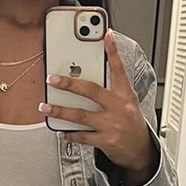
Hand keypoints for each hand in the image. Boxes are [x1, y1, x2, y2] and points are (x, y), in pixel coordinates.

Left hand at [39, 31, 157, 173]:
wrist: (140, 149)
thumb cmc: (129, 121)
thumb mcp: (126, 102)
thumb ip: (109, 89)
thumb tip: (82, 76)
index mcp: (125, 94)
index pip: (119, 69)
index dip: (113, 52)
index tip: (106, 36)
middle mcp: (119, 107)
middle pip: (92, 91)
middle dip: (70, 84)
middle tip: (53, 79)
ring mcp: (112, 124)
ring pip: (81, 115)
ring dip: (60, 111)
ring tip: (45, 107)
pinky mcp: (105, 141)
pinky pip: (82, 136)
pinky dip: (69, 133)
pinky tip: (59, 130)